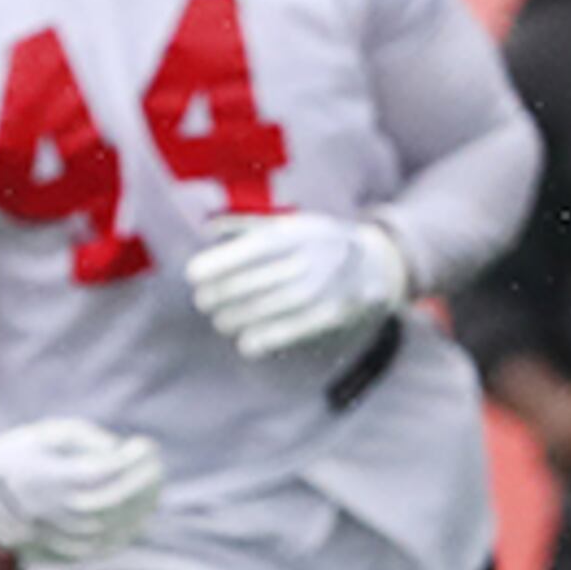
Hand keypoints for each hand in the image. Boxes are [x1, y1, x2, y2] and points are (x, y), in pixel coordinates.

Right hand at [0, 418, 166, 565]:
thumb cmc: (19, 453)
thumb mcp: (48, 433)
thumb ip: (86, 438)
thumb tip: (119, 454)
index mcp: (39, 476)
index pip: (97, 473)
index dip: (128, 461)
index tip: (145, 445)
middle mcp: (42, 508)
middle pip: (104, 503)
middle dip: (138, 485)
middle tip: (156, 466)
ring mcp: (45, 533)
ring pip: (102, 529)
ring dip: (136, 510)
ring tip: (153, 488)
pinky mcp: (50, 549)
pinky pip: (93, 549)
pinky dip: (121, 536)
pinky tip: (139, 518)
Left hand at [182, 212, 409, 361]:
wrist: (378, 262)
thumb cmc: (318, 242)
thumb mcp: (291, 224)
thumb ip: (249, 226)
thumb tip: (208, 228)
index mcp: (299, 232)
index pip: (255, 248)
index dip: (220, 263)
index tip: (192, 275)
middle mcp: (315, 256)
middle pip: (260, 279)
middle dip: (223, 294)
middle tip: (204, 302)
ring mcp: (329, 285)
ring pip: (275, 305)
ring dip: (240, 317)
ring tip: (222, 321)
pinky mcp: (339, 311)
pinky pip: (299, 328)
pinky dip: (270, 338)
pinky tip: (247, 344)